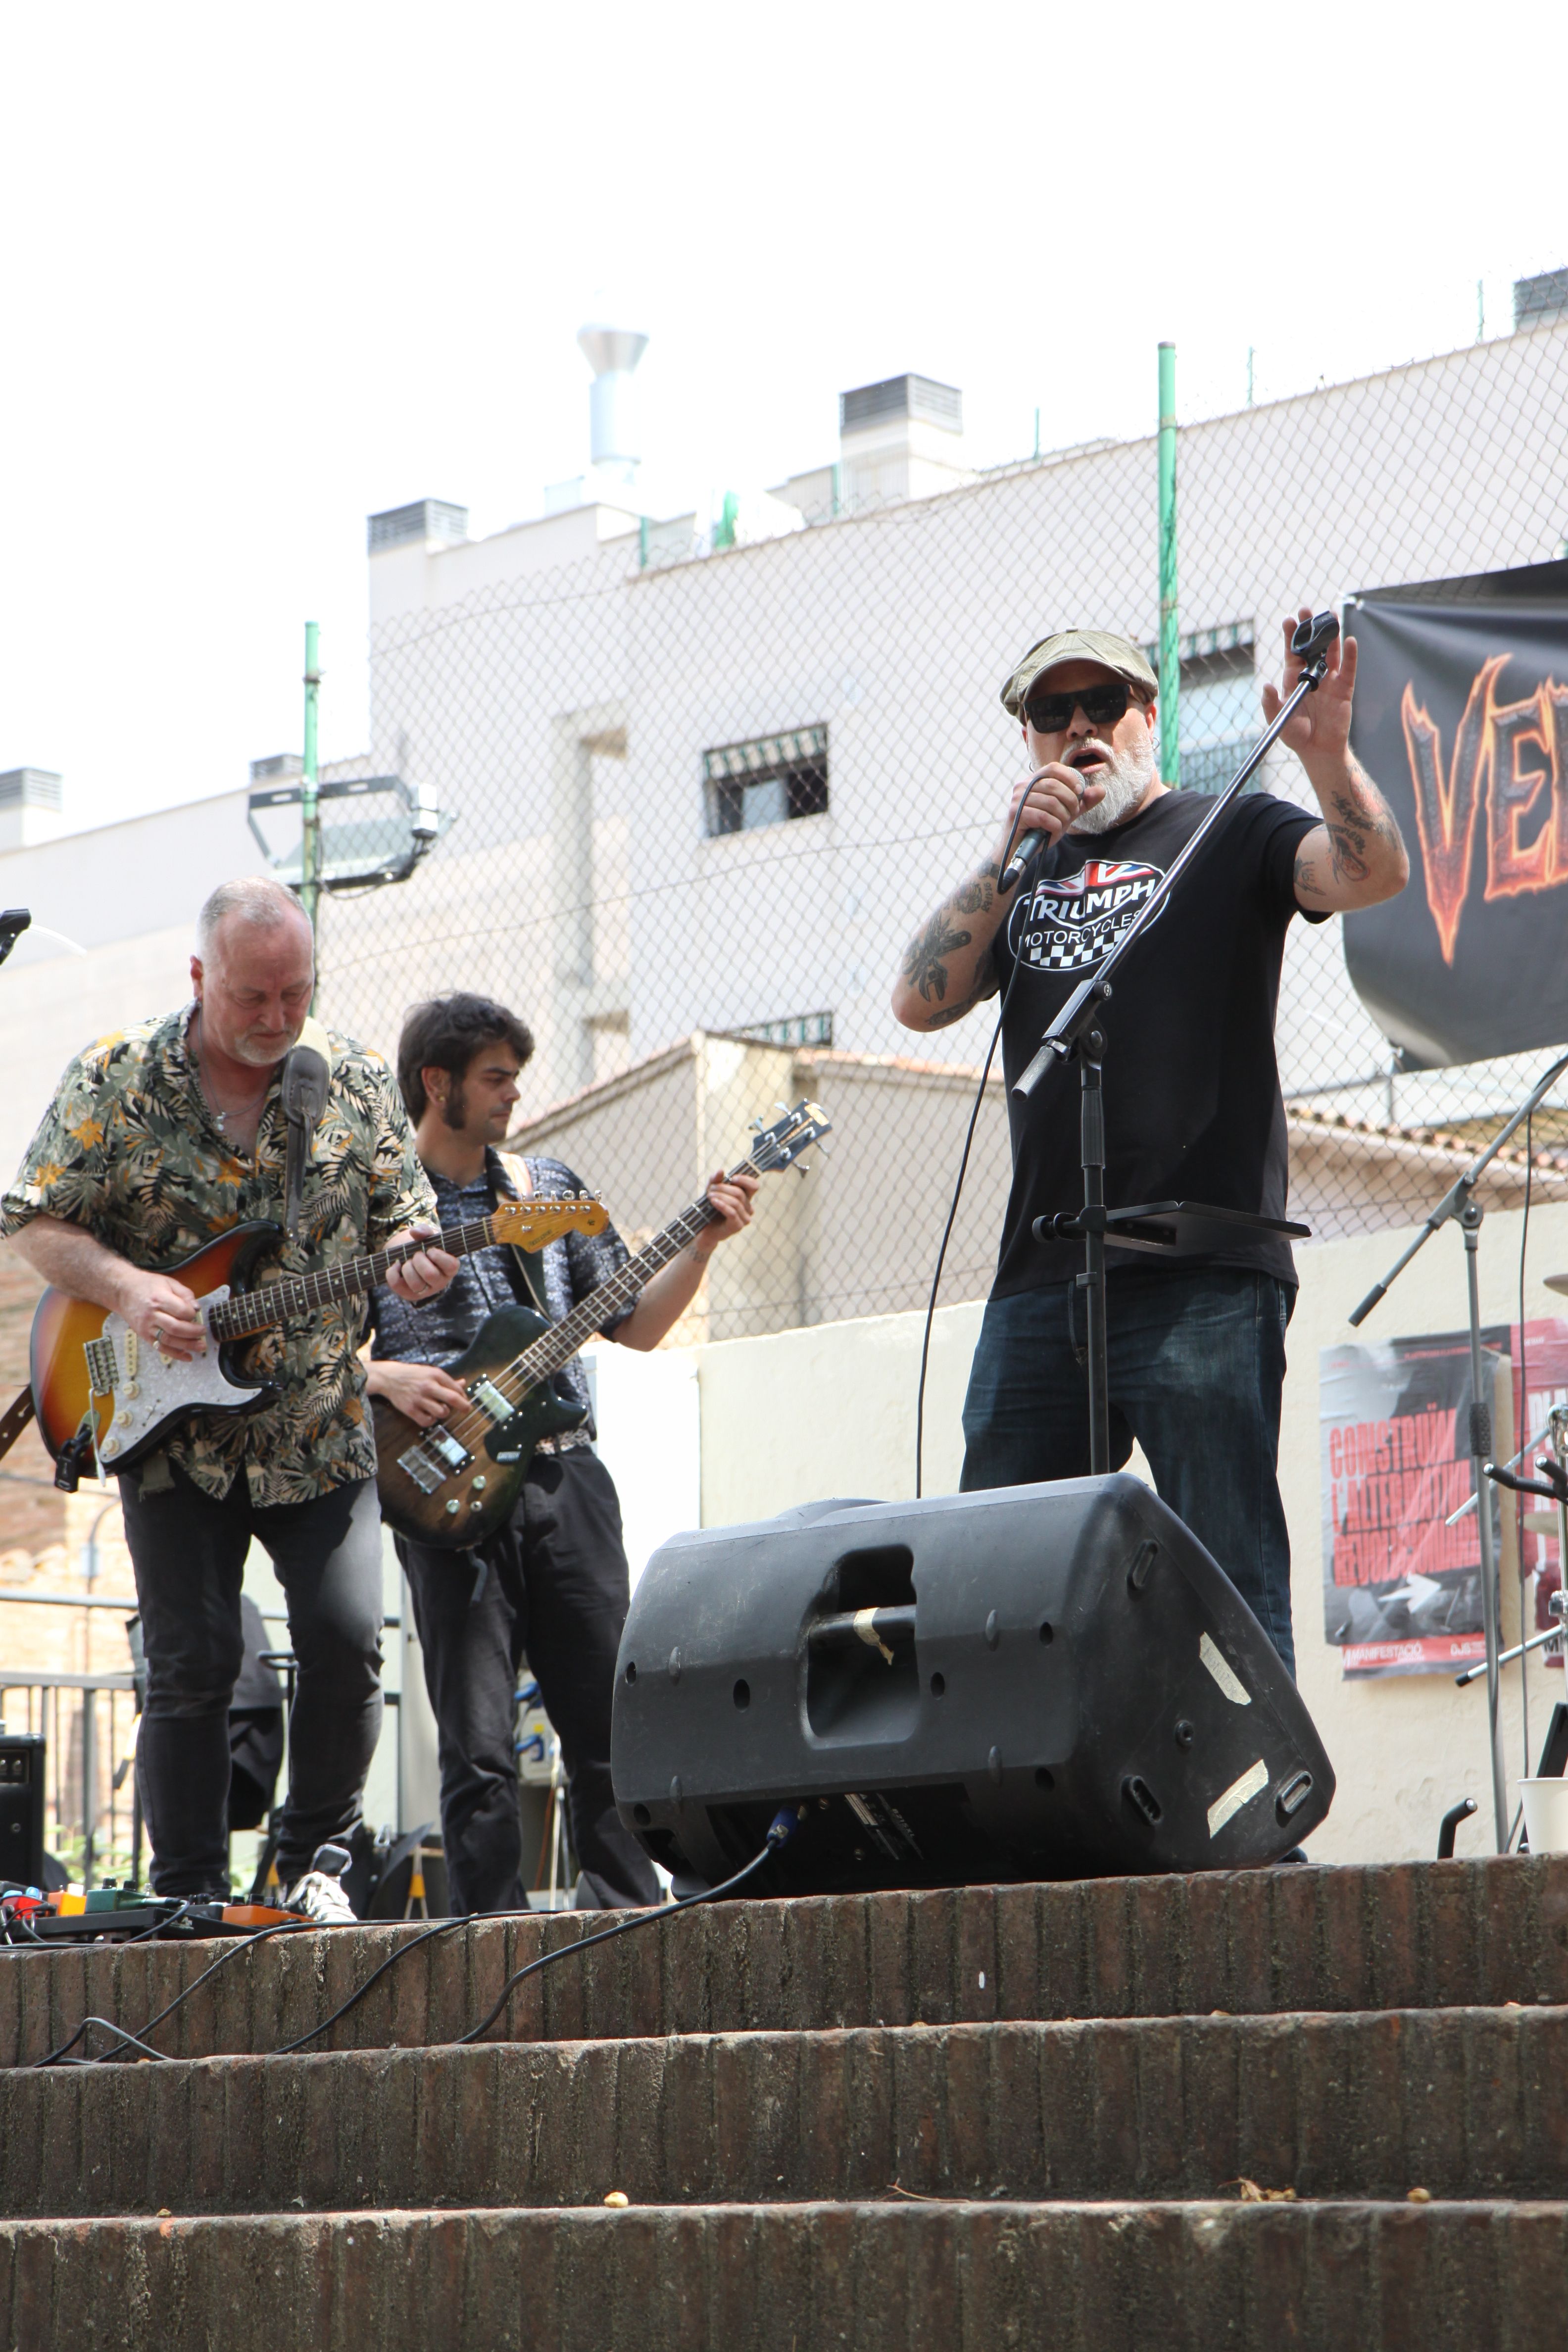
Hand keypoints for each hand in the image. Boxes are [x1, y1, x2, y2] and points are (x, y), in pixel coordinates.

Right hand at [117, 1269, 206, 1359]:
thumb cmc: (147, 1285)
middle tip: (203, 1332)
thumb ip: (185, 1294)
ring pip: (168, 1340)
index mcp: (159, 1299)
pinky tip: (187, 1356)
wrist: (122, 1291)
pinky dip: (174, 1354)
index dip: (192, 1314)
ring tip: (201, 1347)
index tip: (196, 1313)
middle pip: (175, 1328)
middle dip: (193, 1332)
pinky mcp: (144, 1335)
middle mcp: (152, 1315)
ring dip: (187, 1346)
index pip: (181, 1311)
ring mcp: (147, 1327)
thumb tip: (197, 1308)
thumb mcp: (168, 1282)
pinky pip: (160, 1347)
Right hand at [366, 1356, 470, 1426]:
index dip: (463, 1397)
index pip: (456, 1389)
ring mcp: (419, 1399)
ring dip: (444, 1412)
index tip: (464, 1401)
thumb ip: (447, 1380)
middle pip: (453, 1399)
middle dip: (464, 1406)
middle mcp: (428, 1386)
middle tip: (466, 1409)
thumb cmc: (413, 1375)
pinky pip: (427, 1421)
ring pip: (442, 1412)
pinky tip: (429, 1415)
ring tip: (439, 1408)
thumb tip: (463, 1383)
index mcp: (435, 1375)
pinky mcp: (410, 1409)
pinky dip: (431, 1420)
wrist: (389, 1377)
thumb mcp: (431, 1372)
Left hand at [384, 1222, 458, 1305]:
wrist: (413, 1258)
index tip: (431, 1249)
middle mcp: (439, 1282)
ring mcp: (424, 1291)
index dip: (438, 1256)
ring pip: (416, 1284)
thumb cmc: (426, 1248)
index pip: (451, 1265)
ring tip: (408, 1261)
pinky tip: (396, 1265)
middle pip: (430, 1275)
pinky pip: (398, 1285)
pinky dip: (392, 1272)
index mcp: (450, 1268)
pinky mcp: (409, 1294)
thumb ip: (425, 1231)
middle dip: (419, 1260)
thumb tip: (414, 1232)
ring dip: (408, 1268)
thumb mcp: (429, 1238)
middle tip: (417, 1254)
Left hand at [692, 1169, 758, 1258]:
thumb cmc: (710, 1210)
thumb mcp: (712, 1191)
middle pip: (740, 1193)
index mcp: (746, 1198)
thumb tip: (721, 1171)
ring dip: (721, 1196)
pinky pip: (732, 1213)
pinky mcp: (737, 1226)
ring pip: (736, 1202)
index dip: (745, 1180)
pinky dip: (722, 1205)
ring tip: (709, 1196)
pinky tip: (713, 1202)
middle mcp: (748, 1208)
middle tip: (710, 1189)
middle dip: (723, 1188)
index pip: (754, 1186)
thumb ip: (716, 1181)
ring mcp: (744, 1218)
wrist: (704, 1229)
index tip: (732, 1178)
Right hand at [997, 762, 1103, 871]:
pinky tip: (1052, 832)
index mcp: (1033, 781)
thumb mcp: (1065, 813)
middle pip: (1055, 785)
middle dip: (1070, 802)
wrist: (1021, 851)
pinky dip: (1054, 826)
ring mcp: (1017, 800)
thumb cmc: (1042, 829)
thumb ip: (1082, 802)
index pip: (1054, 768)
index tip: (1079, 793)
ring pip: (1051, 803)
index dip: (1070, 778)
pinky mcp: (1016, 814)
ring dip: (1062, 817)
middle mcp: (1022, 786)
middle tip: (1071, 815)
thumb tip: (1101, 791)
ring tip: (1060, 825)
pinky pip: (1043, 817)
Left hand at [1261, 607, 1357, 772]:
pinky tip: (1350, 640)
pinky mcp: (1344, 689)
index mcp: (1293, 678)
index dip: (1292, 636)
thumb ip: (1271, 704)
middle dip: (1310, 628)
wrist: (1317, 750)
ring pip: (1331, 652)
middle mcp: (1312, 675)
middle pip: (1313, 646)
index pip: (1293, 652)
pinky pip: (1349, 669)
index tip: (1290, 619)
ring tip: (1330, 617)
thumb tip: (1265, 686)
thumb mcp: (1279, 720)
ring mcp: (1329, 680)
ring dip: (1331, 635)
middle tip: (1307, 610)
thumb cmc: (1296, 734)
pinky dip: (1351, 655)